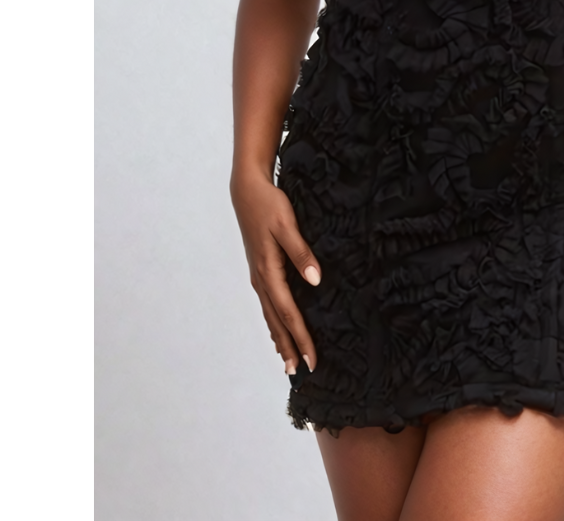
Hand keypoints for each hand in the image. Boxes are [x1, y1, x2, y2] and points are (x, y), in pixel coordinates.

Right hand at [230, 170, 320, 375]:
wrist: (247, 191)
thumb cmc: (269, 206)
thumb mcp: (287, 225)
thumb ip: (301, 252)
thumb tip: (315, 280)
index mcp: (269, 272)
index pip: (289, 313)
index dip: (301, 338)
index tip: (312, 360)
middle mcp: (261, 279)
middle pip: (277, 321)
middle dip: (289, 346)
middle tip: (300, 371)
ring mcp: (258, 276)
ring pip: (270, 314)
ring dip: (280, 338)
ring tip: (288, 360)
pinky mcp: (260, 270)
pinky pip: (268, 303)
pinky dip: (274, 321)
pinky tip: (278, 328)